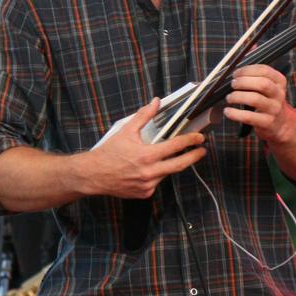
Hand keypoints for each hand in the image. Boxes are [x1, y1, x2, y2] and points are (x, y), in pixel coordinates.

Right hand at [79, 98, 206, 198]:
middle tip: (202, 151)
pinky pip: (157, 183)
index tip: (200, 138)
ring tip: (168, 157)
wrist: (93, 175)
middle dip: (194, 157)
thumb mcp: (126, 131)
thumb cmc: (109, 152)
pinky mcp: (144, 193)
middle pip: (180, 165)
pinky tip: (148, 169)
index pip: (175, 146)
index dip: (190, 141)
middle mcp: (149, 172)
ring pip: (167, 173)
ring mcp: (148, 185)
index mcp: (147, 155)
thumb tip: (156, 102)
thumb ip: (144, 116)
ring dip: (170, 165)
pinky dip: (157, 175)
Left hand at [223, 64, 289, 142]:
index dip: (247, 70)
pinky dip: (235, 114)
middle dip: (243, 82)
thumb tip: (242, 60)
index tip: (236, 73)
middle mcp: (279, 94)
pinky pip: (249, 117)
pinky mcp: (267, 123)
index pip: (265, 70)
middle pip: (262, 84)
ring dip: (237, 96)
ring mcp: (274, 109)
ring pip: (255, 99)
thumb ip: (256, 74)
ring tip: (229, 98)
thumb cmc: (268, 101)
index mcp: (279, 82)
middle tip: (233, 84)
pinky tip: (228, 111)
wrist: (281, 124)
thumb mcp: (268, 86)